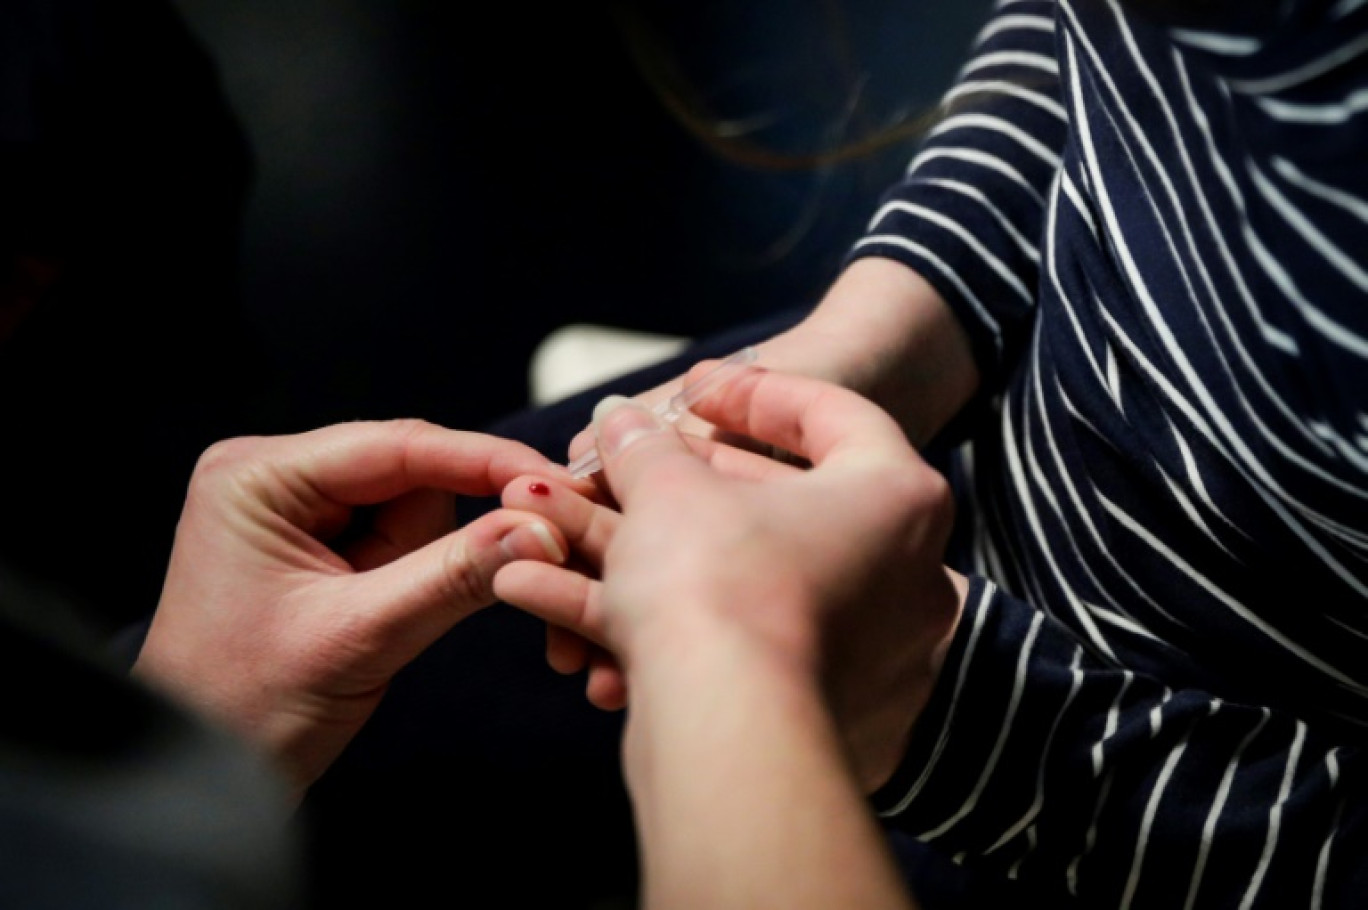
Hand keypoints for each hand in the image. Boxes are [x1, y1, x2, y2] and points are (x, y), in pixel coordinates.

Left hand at [132, 419, 571, 801]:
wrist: (200, 779)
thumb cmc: (244, 711)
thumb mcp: (359, 638)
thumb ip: (454, 576)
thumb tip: (542, 528)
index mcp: (259, 478)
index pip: (397, 446)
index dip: (485, 461)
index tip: (556, 481)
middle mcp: (275, 477)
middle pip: (415, 474)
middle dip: (454, 531)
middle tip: (484, 579)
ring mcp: (297, 511)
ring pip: (419, 509)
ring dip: (436, 563)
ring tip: (390, 626)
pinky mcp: (320, 546)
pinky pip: (404, 541)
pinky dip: (428, 574)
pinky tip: (402, 615)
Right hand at [497, 368, 966, 790]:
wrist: (724, 732)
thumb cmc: (718, 582)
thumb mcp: (669, 488)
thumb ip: (645, 444)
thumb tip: (622, 420)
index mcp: (897, 496)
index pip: (832, 413)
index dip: (750, 391)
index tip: (692, 389)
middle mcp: (901, 574)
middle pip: (776, 506)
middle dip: (682, 484)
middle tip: (631, 464)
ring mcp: (863, 648)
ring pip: (735, 578)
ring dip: (640, 552)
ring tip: (560, 529)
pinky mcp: (816, 708)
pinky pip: (724, 640)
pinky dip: (644, 617)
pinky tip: (548, 593)